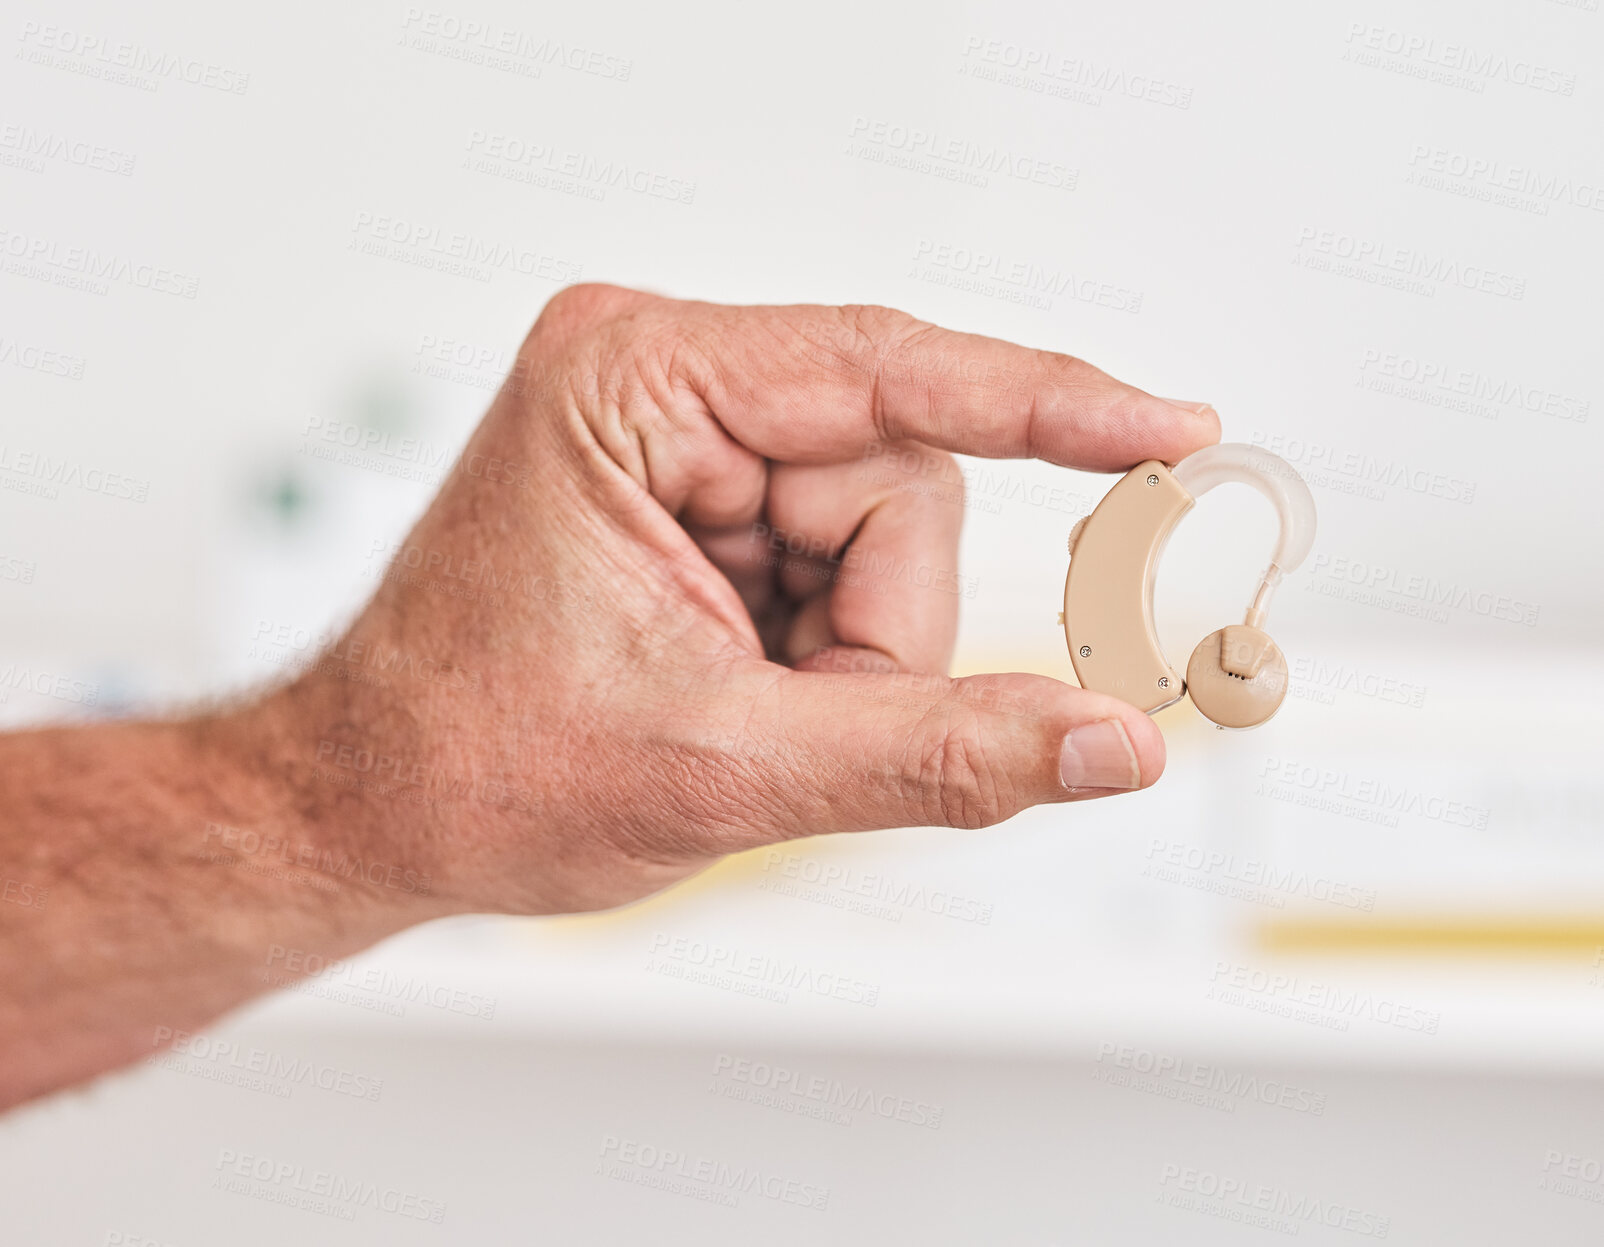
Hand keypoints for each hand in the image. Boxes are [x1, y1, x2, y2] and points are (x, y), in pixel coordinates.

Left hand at [260, 284, 1219, 915]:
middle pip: (899, 483)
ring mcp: (687, 439)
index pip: (892, 376)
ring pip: (885, 538)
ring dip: (847, 656)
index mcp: (636, 384)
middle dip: (872, 633)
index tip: (1173, 425)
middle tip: (782, 716)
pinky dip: (824, 655)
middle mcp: (664, 383)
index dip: (1050, 407)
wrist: (370, 807)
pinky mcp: (706, 498)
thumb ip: (937, 752)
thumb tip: (1117, 742)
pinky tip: (735, 689)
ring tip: (736, 710)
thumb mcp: (722, 770)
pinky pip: (843, 567)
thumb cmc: (476, 766)